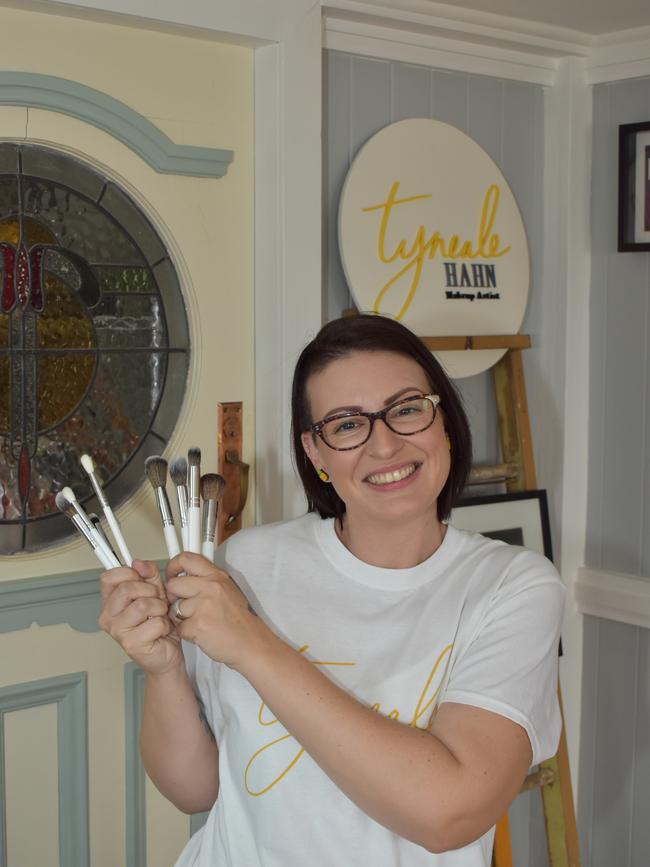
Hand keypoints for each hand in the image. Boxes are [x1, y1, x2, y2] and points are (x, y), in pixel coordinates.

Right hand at [98, 559, 181, 674]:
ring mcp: (118, 630)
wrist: (165, 654)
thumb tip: (140, 563)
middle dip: (149, 591)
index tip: (140, 578)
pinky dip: (164, 624)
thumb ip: (149, 575)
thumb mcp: (155, 593)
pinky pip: (154, 622)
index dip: (128, 573)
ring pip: (142, 604)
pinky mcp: (131, 643)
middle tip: (155, 602)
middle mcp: (109, 616)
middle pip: (126, 588)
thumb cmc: (157, 626)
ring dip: (159, 609)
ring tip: (159, 616)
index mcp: (111, 602)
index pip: (108, 577)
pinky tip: (160, 630)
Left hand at [166, 552, 268, 670]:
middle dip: (173, 597)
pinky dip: (187, 633)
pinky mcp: (197, 625)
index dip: (173, 566)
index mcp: (216, 576)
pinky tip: (202, 632)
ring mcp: (203, 606)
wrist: (249, 641)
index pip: (186, 559)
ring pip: (174, 608)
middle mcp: (210, 587)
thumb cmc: (238, 618)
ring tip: (199, 622)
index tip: (172, 574)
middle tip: (183, 604)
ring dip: (182, 618)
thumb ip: (206, 580)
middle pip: (173, 585)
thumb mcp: (227, 589)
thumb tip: (184, 575)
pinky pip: (179, 627)